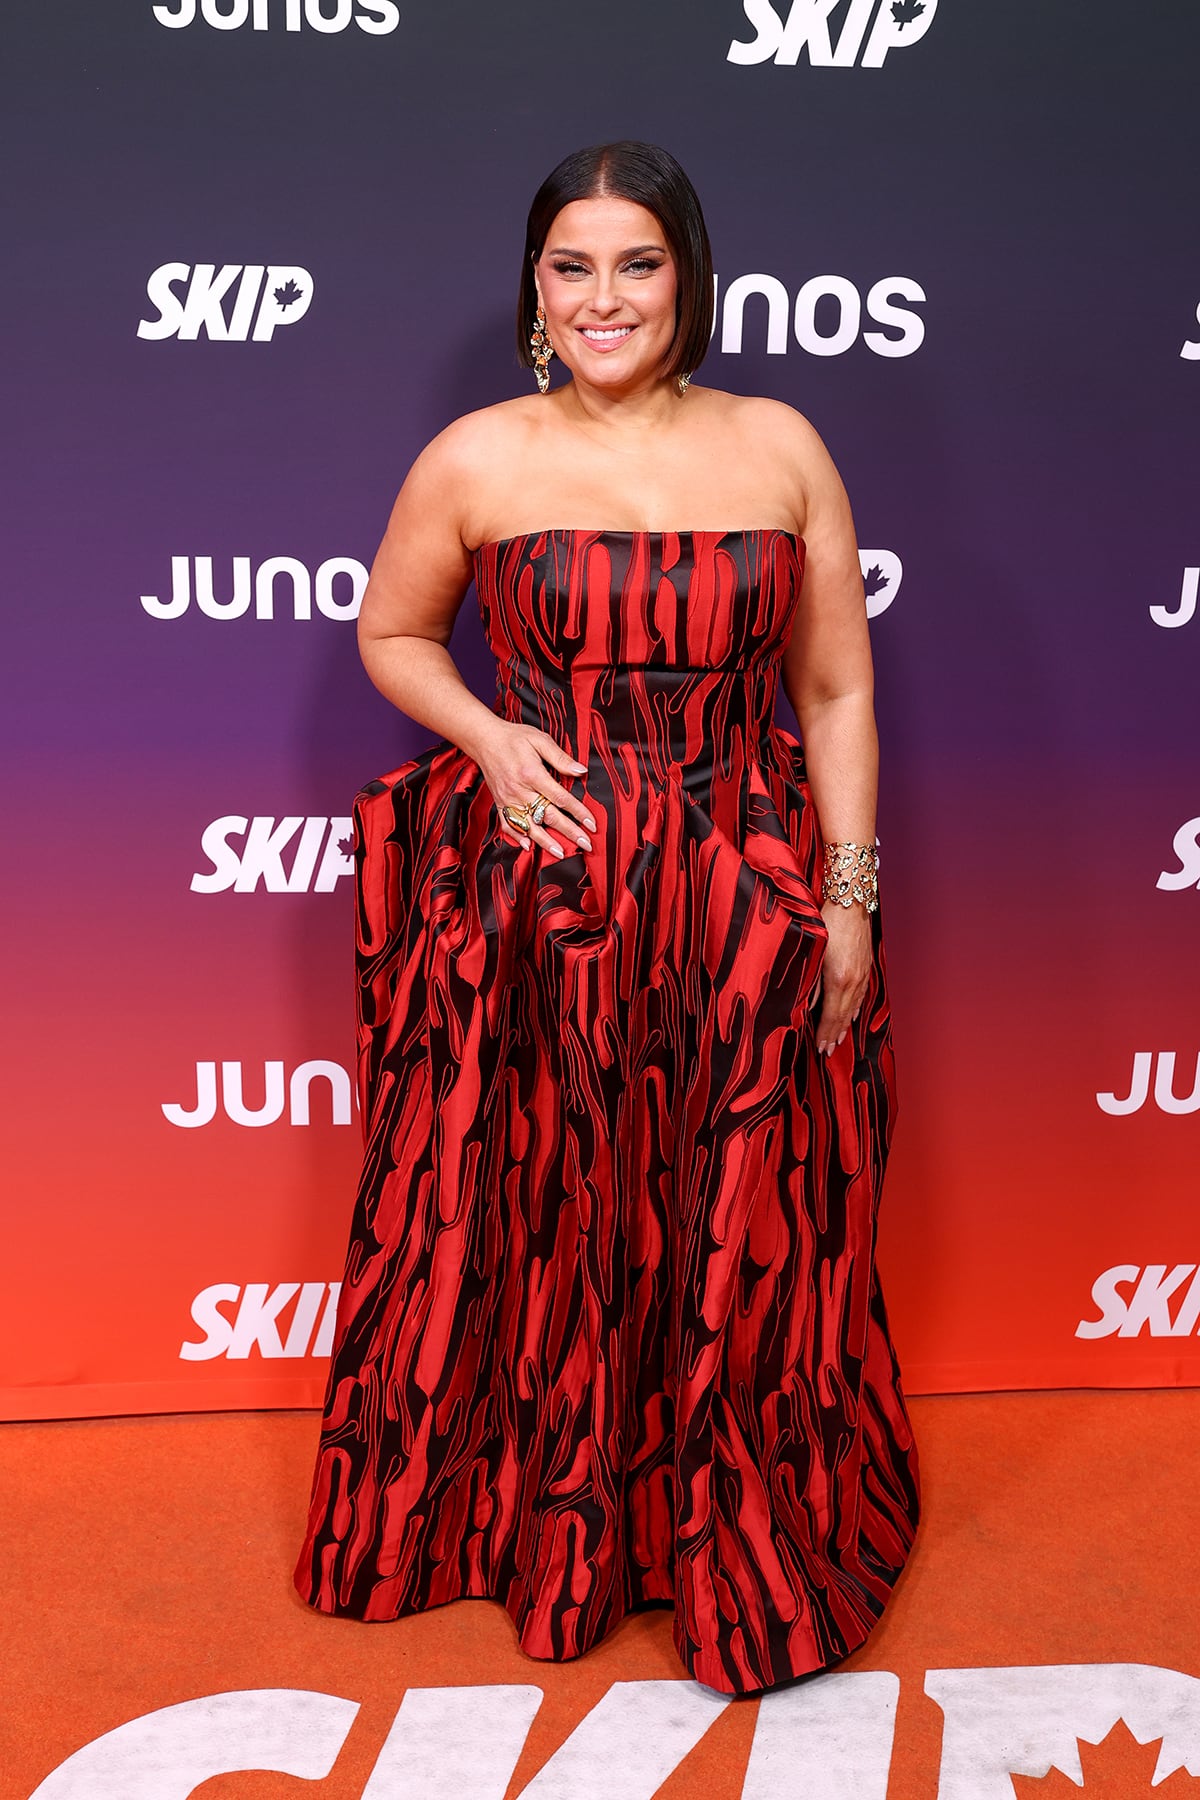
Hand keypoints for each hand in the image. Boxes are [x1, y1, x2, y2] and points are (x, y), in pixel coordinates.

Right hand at [473, 719, 594, 858]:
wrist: (484, 739)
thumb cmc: (514, 738)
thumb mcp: (540, 740)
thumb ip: (560, 757)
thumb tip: (581, 771)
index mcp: (532, 774)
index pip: (561, 798)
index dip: (578, 812)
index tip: (592, 824)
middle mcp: (519, 790)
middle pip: (548, 815)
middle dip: (569, 832)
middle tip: (586, 844)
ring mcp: (508, 799)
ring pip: (529, 825)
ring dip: (546, 841)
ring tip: (561, 853)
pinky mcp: (500, 803)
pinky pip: (507, 824)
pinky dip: (517, 837)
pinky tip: (528, 846)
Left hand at [813, 900, 871, 1054]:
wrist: (850, 902)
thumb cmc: (827, 923)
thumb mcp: (812, 952)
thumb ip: (809, 981)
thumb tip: (804, 1004)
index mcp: (837, 979)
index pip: (831, 1015)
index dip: (825, 1033)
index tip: (821, 1048)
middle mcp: (853, 980)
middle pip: (844, 1015)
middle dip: (835, 1035)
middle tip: (828, 1051)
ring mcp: (862, 974)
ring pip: (854, 1006)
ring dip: (845, 1025)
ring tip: (838, 1039)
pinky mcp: (866, 966)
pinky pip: (862, 994)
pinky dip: (856, 1008)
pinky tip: (853, 1015)